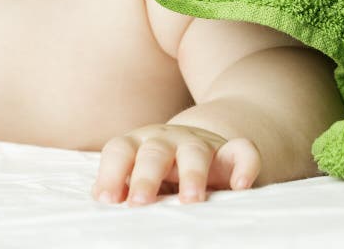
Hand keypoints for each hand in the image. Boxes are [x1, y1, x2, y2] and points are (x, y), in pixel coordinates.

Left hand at [91, 123, 260, 205]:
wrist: (208, 141)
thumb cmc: (165, 169)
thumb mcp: (141, 173)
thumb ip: (123, 184)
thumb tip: (100, 200)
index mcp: (140, 146)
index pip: (120, 151)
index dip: (110, 173)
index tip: (107, 199)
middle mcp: (168, 141)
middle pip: (153, 151)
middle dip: (145, 175)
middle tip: (138, 202)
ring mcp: (201, 144)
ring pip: (195, 151)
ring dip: (191, 174)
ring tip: (190, 200)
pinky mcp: (232, 153)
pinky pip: (243, 151)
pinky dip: (244, 165)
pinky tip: (241, 186)